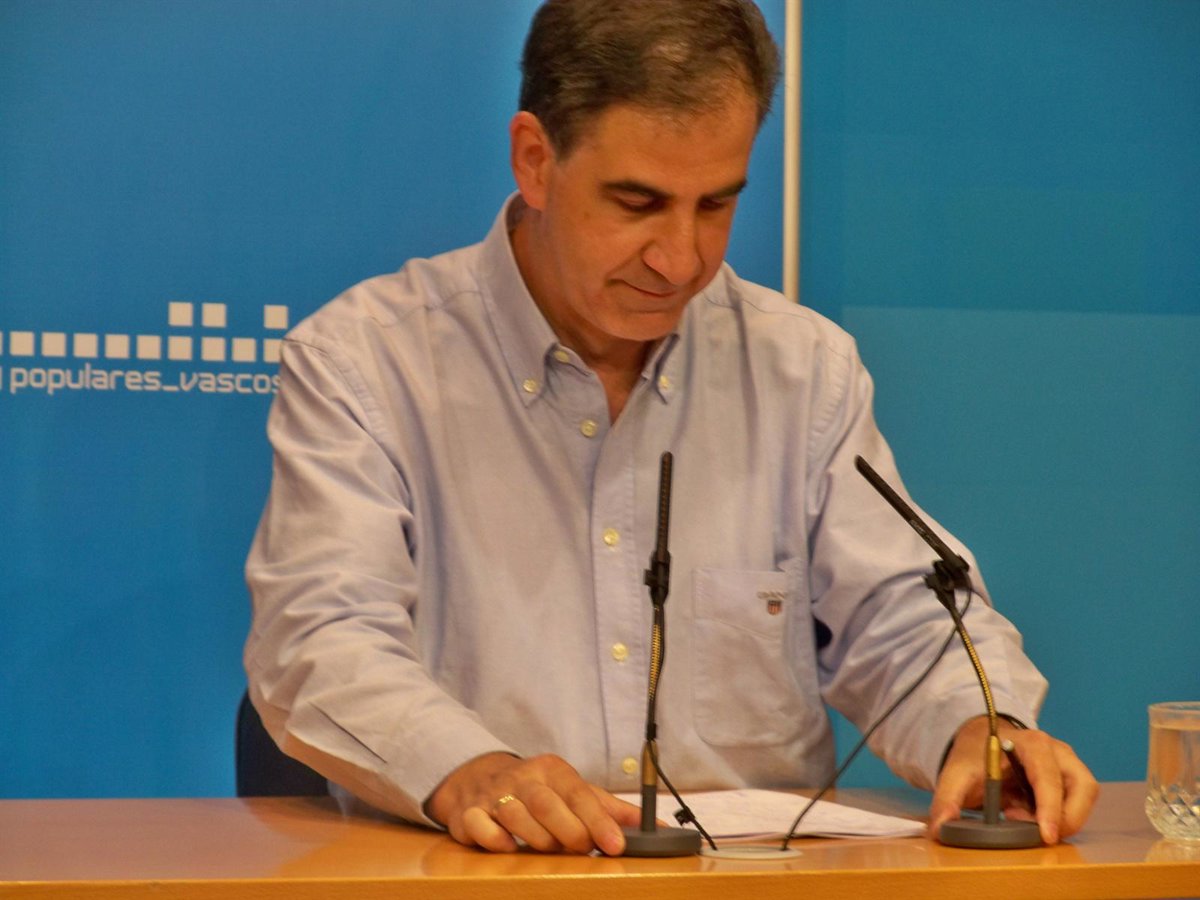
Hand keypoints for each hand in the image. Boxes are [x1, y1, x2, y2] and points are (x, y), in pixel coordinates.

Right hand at [423, 751, 641, 854]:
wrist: (480, 778)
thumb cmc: (537, 790)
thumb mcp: (573, 791)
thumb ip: (608, 808)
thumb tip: (651, 823)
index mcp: (552, 770)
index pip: (579, 793)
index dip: (598, 821)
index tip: (616, 845)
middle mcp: (523, 778)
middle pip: (547, 804)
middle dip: (569, 831)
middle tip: (583, 850)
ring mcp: (494, 795)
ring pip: (516, 815)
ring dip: (537, 838)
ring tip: (549, 848)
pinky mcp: (469, 813)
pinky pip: (478, 824)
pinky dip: (493, 837)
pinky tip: (508, 846)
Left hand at [929, 716, 1098, 844]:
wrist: (980, 744)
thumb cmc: (974, 755)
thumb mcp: (956, 774)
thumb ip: (946, 799)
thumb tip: (940, 828)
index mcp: (1032, 743)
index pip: (1049, 775)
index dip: (1051, 807)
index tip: (1045, 835)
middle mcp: (1057, 751)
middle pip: (1082, 787)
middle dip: (1063, 817)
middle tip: (1034, 833)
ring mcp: (1067, 765)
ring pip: (1084, 798)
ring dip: (1062, 819)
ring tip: (1022, 818)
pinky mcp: (1069, 781)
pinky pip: (1075, 805)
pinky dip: (1057, 818)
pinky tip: (1025, 816)